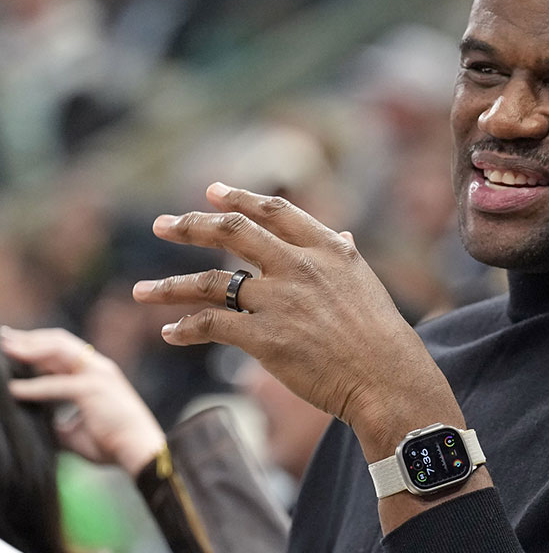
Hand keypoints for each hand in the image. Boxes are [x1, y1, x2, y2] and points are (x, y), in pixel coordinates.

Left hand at [2, 326, 165, 474]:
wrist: (140, 450)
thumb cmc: (113, 442)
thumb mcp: (77, 430)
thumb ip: (56, 421)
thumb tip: (31, 425)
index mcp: (97, 372)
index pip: (62, 348)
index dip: (36, 344)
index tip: (11, 345)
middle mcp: (98, 367)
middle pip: (57, 341)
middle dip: (27, 339)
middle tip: (2, 338)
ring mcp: (98, 374)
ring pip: (57, 350)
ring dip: (28, 350)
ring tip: (5, 351)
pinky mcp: (93, 388)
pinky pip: (56, 384)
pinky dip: (32, 386)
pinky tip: (13, 390)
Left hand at [130, 183, 461, 457]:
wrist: (386, 378)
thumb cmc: (380, 335)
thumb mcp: (365, 282)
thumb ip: (344, 255)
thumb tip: (341, 235)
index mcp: (327, 248)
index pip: (273, 211)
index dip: (238, 198)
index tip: (211, 192)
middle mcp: (300, 266)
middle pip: (233, 233)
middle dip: (190, 226)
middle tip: (161, 226)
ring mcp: (280, 300)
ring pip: (210, 282)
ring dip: (169, 286)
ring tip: (141, 291)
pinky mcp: (265, 338)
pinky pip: (211, 325)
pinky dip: (184, 328)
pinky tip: (169, 332)